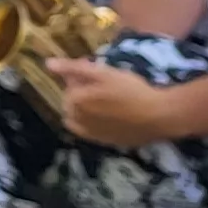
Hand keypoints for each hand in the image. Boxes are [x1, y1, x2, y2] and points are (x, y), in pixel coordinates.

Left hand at [45, 57, 174, 148]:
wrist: (160, 116)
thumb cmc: (131, 90)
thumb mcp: (103, 73)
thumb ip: (73, 68)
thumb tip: (48, 64)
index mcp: (75, 101)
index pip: (69, 86)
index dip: (81, 78)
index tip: (98, 73)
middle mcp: (78, 120)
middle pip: (72, 103)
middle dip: (82, 93)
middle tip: (104, 86)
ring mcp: (92, 134)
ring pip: (79, 119)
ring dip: (86, 109)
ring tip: (107, 101)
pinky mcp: (106, 142)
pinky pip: (91, 132)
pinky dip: (93, 124)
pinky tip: (110, 116)